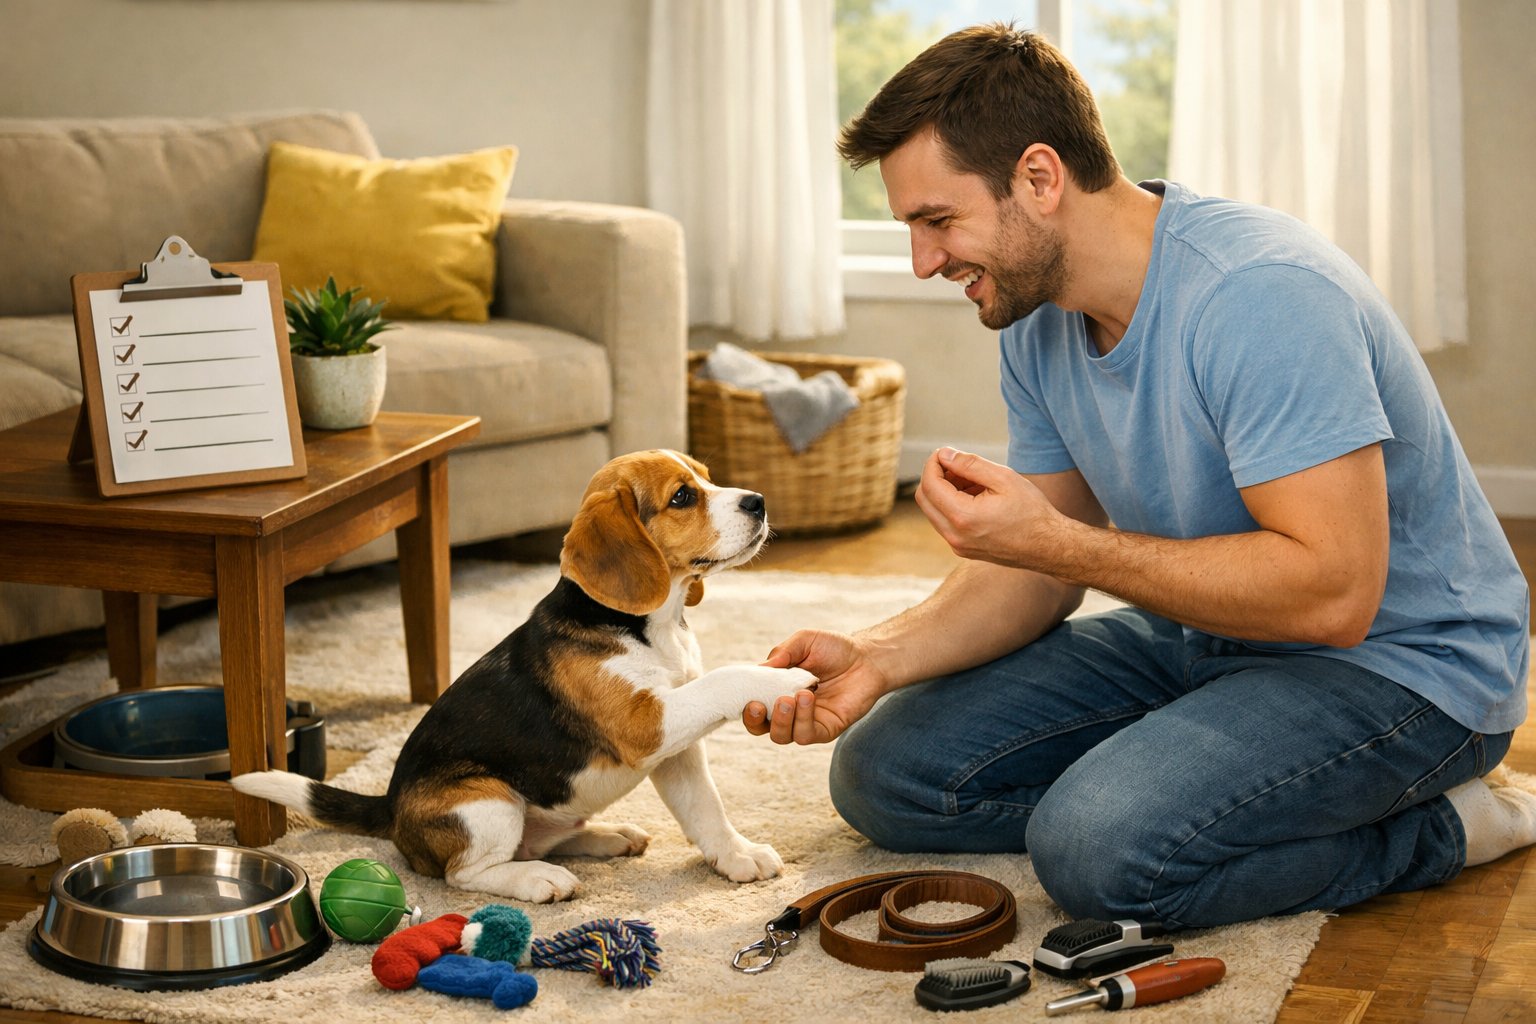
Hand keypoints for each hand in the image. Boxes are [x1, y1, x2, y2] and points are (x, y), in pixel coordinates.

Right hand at [742, 630, 887, 744]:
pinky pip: (807, 734)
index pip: (753, 708)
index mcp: (777, 691)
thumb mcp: (804, 642)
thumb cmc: (834, 649)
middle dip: (755, 721)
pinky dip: (802, 718)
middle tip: (759, 704)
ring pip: (782, 736)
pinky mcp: (826, 729)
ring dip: (781, 719)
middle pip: (762, 729)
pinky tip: (807, 697)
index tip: (747, 697)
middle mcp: (789, 711)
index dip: (745, 708)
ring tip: (790, 697)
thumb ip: (782, 653)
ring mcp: (807, 722)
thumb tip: (759, 668)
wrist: (867, 658)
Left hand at [914, 447, 1060, 568]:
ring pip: (934, 511)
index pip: (930, 484)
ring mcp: (957, 546)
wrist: (1049, 546)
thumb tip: (944, 454)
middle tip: (958, 464)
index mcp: (963, 517)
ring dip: (945, 490)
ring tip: (975, 480)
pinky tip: (977, 496)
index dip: (933, 463)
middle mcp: (955, 536)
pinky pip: (945, 522)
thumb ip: (969, 464)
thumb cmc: (1032, 511)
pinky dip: (953, 505)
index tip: (946, 452)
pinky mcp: (963, 549)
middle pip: (924, 498)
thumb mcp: (1003, 478)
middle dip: (936, 476)